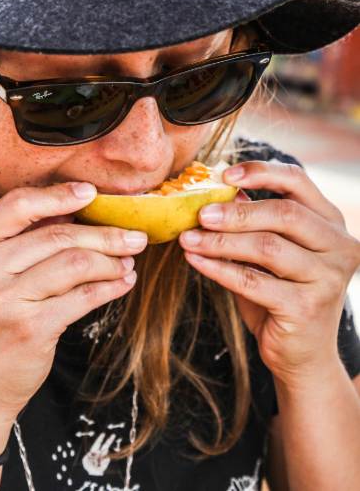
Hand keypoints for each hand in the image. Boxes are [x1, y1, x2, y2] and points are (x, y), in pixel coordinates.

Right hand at [0, 182, 147, 425]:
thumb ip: (20, 244)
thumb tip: (74, 213)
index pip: (17, 205)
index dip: (58, 195)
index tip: (92, 193)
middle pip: (57, 235)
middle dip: (104, 233)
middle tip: (135, 236)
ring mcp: (5, 301)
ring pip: (75, 263)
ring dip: (111, 261)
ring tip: (129, 262)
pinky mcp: (31, 329)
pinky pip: (83, 297)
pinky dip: (110, 287)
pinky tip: (123, 283)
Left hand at [179, 160, 359, 385]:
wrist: (302, 355)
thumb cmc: (281, 295)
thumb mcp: (268, 253)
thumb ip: (252, 223)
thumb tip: (219, 192)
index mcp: (330, 222)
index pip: (298, 181)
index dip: (261, 172)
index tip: (224, 174)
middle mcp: (339, 245)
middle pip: (284, 214)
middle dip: (236, 213)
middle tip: (199, 214)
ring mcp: (327, 277)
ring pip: (267, 247)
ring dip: (221, 241)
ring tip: (188, 239)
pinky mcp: (306, 307)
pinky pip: (253, 281)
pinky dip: (219, 269)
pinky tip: (195, 261)